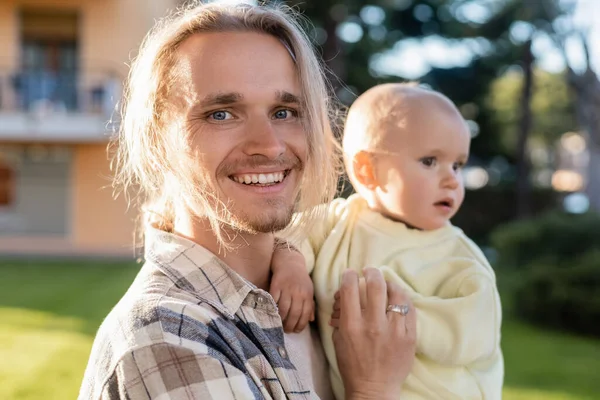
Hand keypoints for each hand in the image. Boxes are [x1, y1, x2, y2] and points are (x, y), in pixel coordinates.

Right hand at [270, 243, 314, 332]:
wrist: (290, 262)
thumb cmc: (300, 278)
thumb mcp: (308, 290)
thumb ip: (310, 305)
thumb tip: (311, 320)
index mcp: (307, 295)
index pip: (305, 314)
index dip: (300, 325)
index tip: (296, 331)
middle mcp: (298, 293)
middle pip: (294, 314)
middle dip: (290, 325)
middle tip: (286, 331)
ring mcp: (287, 289)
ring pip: (284, 309)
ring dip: (281, 320)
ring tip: (279, 325)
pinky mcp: (276, 285)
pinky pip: (274, 300)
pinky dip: (273, 309)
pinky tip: (272, 314)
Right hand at [331, 268, 415, 399]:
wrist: (374, 389)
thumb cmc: (352, 364)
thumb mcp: (338, 339)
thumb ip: (341, 315)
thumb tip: (345, 295)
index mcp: (352, 326)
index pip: (350, 288)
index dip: (349, 275)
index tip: (350, 274)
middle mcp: (373, 325)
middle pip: (375, 285)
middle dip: (371, 272)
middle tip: (369, 271)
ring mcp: (394, 331)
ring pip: (396, 294)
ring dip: (389, 284)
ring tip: (386, 284)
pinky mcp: (409, 337)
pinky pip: (409, 309)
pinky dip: (402, 300)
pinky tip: (398, 299)